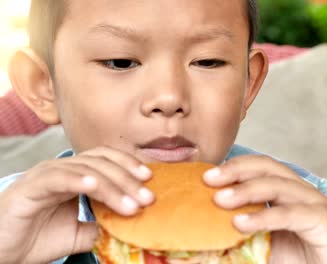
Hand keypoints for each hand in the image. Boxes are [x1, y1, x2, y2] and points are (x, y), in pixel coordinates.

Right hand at [0, 146, 154, 263]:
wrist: (2, 252)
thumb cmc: (36, 239)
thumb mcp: (78, 234)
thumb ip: (102, 226)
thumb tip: (131, 226)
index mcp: (75, 175)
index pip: (107, 160)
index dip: (129, 166)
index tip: (150, 181)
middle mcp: (63, 169)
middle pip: (102, 162)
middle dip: (128, 178)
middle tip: (148, 197)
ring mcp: (47, 174)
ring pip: (86, 170)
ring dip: (113, 186)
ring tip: (132, 205)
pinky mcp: (31, 186)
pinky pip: (59, 177)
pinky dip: (79, 179)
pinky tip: (95, 187)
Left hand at [203, 155, 326, 263]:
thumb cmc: (301, 257)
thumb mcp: (264, 243)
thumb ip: (241, 233)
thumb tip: (205, 232)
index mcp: (285, 190)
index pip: (258, 167)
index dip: (233, 167)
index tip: (204, 175)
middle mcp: (299, 190)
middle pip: (267, 167)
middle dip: (236, 170)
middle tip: (208, 179)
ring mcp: (313, 202)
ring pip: (277, 185)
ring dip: (246, 190)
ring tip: (220, 199)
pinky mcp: (323, 220)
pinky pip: (290, 213)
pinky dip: (264, 217)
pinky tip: (241, 223)